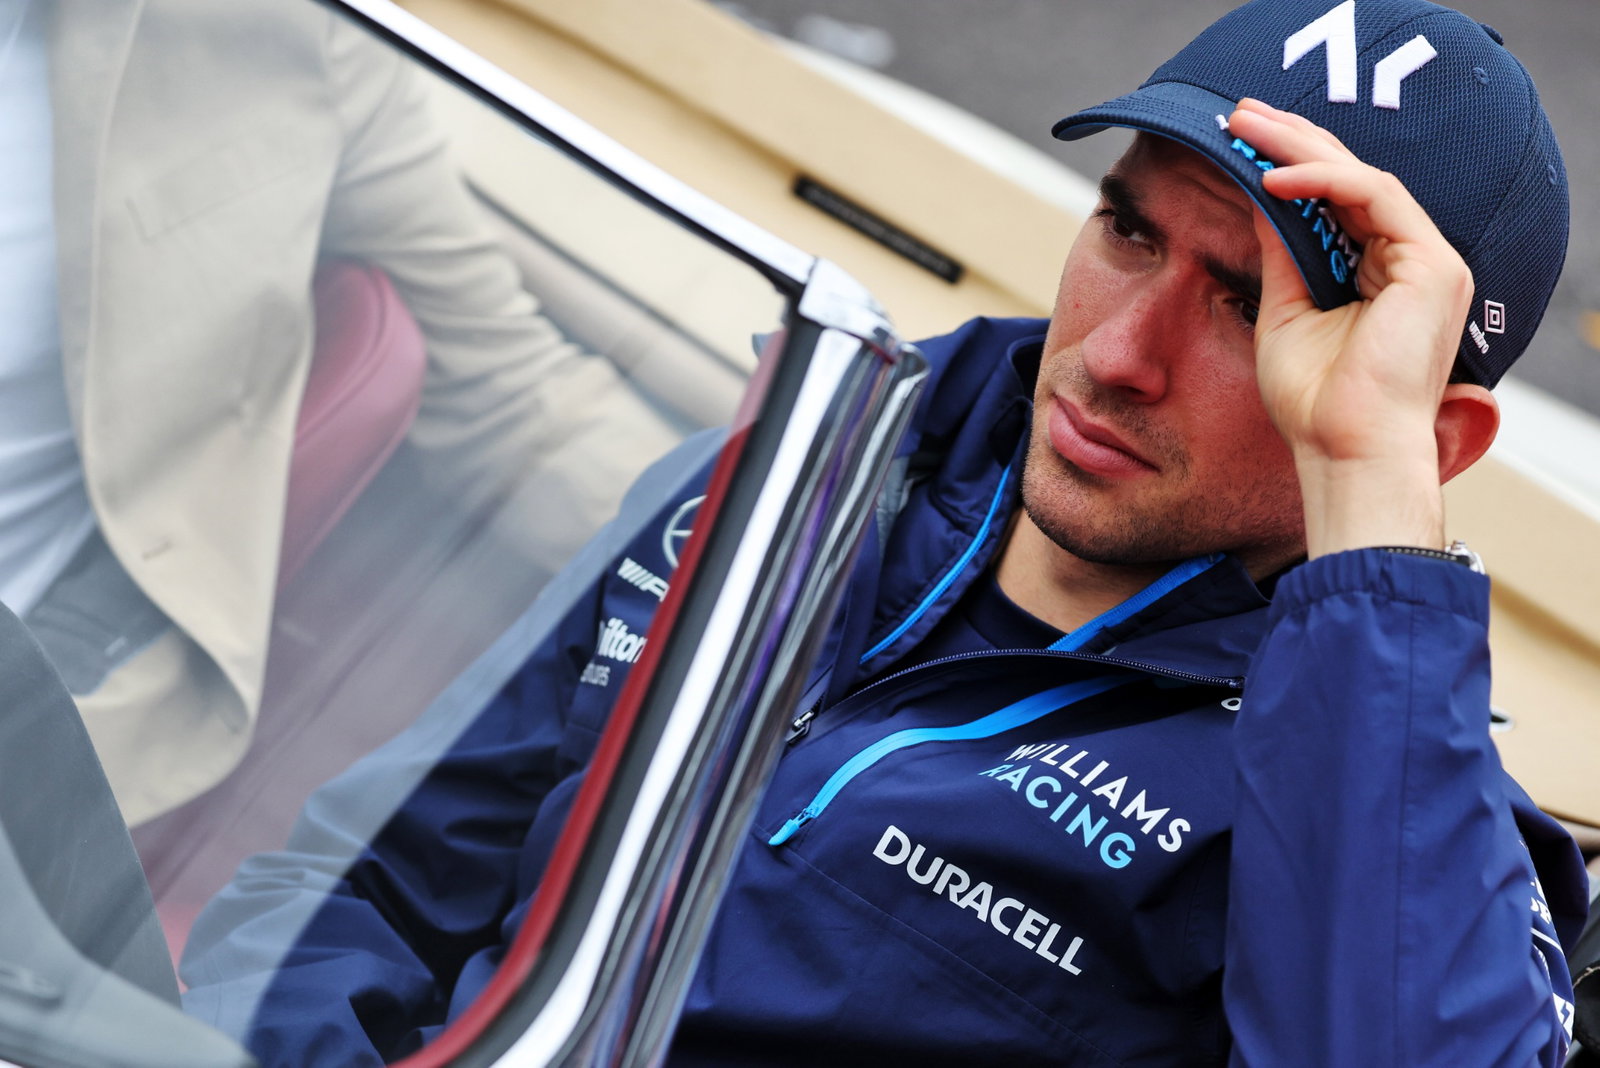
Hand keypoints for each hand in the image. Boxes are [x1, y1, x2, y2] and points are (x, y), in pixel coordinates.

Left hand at [1227, 98, 1478, 555]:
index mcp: (1380, 272)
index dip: (1290, 162)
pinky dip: (1322, 181)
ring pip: (1362, 177)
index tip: (1238, 140)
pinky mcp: (1432, 265)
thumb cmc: (1314, 402)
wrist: (1344, 451)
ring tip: (1247, 131)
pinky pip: (1375, 197)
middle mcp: (1410, 260)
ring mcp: (1427, 261)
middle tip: (1240, 113)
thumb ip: (1280, 255)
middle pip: (1350, 178)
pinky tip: (1273, 178)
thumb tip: (1258, 197)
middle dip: (1293, 138)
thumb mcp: (1284, 311)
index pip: (1336, 199)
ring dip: (1301, 147)